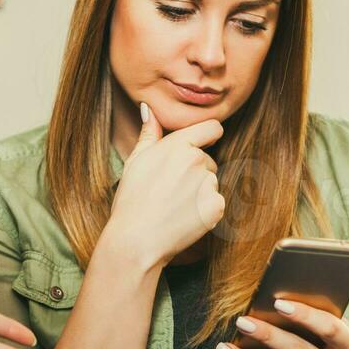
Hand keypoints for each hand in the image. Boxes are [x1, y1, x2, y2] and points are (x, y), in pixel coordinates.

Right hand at [103, 102, 225, 268]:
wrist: (136, 240)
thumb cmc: (131, 200)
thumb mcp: (136, 161)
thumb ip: (149, 133)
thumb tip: (148, 108)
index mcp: (179, 145)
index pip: (213, 128)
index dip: (208, 135)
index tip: (202, 144)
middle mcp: (198, 161)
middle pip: (208, 161)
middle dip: (195, 171)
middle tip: (169, 190)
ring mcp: (209, 185)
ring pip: (210, 183)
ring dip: (199, 192)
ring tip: (173, 206)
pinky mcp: (217, 207)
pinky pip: (215, 203)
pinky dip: (203, 211)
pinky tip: (183, 218)